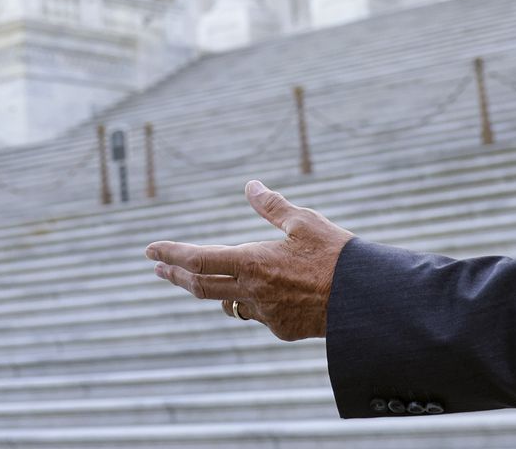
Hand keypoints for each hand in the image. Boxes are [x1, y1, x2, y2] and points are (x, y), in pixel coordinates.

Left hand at [144, 179, 354, 340]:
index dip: (172, 253)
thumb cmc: (336, 255)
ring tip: (204, 281)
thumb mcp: (304, 221)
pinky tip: (265, 295)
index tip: (150, 249)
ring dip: (214, 291)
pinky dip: (255, 302)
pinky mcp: (282, 329)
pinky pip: (259, 314)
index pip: (199, 258)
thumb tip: (250, 186)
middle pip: (201, 287)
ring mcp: (266, 315)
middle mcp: (253, 291)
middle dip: (176, 276)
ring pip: (229, 303)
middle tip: (158, 268)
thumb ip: (272, 206)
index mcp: (253, 261)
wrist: (365, 301)